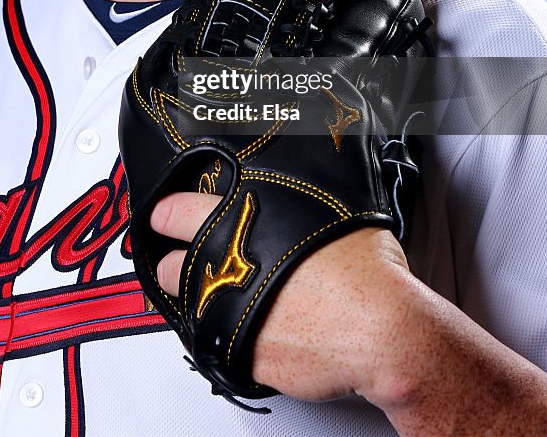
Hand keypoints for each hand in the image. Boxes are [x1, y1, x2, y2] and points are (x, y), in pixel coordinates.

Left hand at [150, 191, 409, 401]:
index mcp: (242, 219)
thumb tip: (294, 194)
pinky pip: (219, 342)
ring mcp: (229, 312)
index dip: (167, 213)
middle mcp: (226, 265)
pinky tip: (249, 325)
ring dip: (196, 300)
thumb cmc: (366, 272)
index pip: (177, 210)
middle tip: (180, 259)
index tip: (163, 214)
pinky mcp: (239, 351)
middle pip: (168, 265)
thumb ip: (295, 199)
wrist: (383, 331)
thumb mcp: (331, 208)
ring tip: (218, 294)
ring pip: (186, 306)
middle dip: (172, 263)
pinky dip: (229, 334)